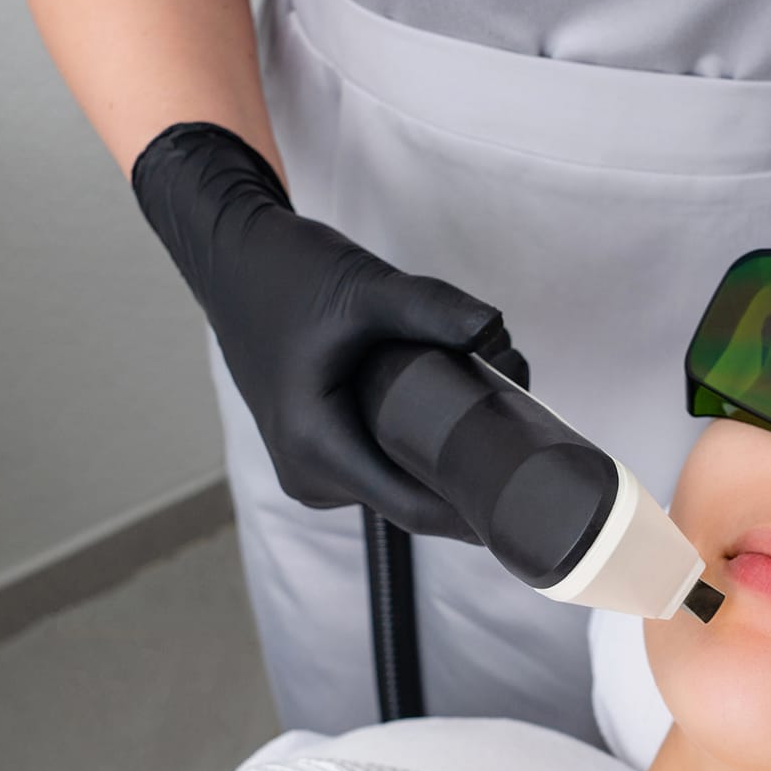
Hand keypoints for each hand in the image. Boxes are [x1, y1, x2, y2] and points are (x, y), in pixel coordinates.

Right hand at [131, 121, 520, 539]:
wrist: (233, 259)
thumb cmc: (287, 273)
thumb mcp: (364, 285)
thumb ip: (432, 308)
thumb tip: (497, 333)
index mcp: (315, 448)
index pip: (417, 508)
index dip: (480, 511)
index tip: (537, 497)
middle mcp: (310, 475)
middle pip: (416, 496)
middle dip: (474, 463)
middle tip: (522, 401)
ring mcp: (312, 470)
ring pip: (403, 480)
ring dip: (450, 448)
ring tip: (492, 383)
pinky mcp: (320, 453)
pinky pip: (385, 463)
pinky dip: (422, 438)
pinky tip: (454, 395)